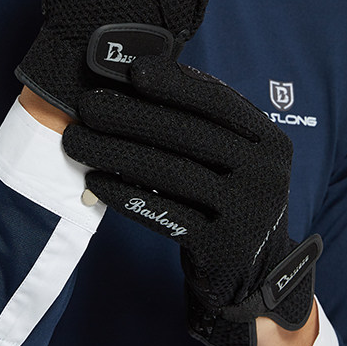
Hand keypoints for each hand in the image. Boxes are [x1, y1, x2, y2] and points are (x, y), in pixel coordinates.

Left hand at [62, 55, 321, 345]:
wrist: (255, 275)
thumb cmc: (231, 199)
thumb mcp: (236, 158)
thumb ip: (204, 125)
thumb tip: (135, 80)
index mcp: (269, 141)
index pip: (217, 101)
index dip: (174, 83)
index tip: (132, 70)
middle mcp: (265, 173)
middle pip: (189, 134)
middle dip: (131, 115)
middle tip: (88, 105)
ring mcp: (247, 212)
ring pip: (171, 172)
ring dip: (117, 152)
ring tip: (77, 140)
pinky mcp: (221, 247)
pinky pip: (164, 214)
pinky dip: (125, 195)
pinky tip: (96, 180)